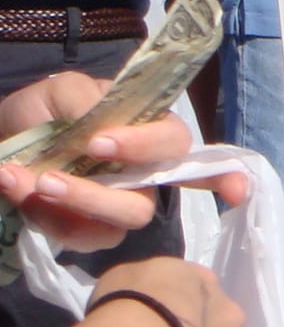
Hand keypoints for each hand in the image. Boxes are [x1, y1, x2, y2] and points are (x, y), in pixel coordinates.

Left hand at [0, 74, 244, 250]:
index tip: (191, 177)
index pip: (187, 152)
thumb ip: (89, 102)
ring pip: (122, 221)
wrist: (6, 133)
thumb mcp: (65, 90)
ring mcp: (117, 206)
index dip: (220, 175)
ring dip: (78, 202)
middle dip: (106, 190)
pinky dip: (45, 216)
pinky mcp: (86, 230)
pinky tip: (16, 187)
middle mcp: (143, 175)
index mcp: (149, 134)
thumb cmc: (46, 109)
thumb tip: (105, 129)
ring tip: (33, 181)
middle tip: (63, 168)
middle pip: (153, 195)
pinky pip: (80, 236)